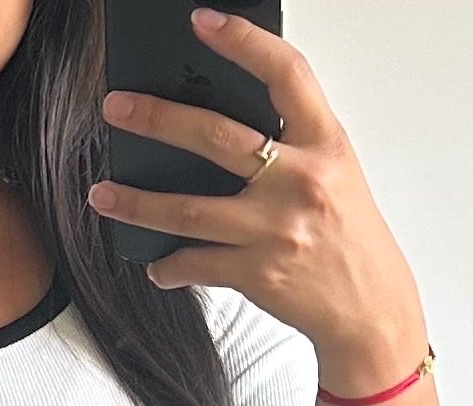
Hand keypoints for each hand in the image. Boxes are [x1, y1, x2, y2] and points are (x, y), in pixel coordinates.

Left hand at [88, 6, 430, 386]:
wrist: (370, 311)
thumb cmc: (350, 238)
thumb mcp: (336, 173)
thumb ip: (291, 143)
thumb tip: (220, 124)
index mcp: (324, 144)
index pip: (284, 73)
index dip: (242, 41)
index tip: (201, 23)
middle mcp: (300, 181)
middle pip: (215, 137)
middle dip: (156, 119)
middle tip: (116, 108)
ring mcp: (275, 229)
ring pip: (189, 209)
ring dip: (137, 202)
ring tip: (103, 194)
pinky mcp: (258, 274)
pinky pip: (197, 264)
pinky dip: (170, 266)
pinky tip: (156, 264)